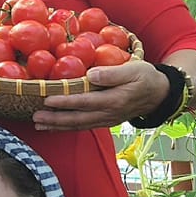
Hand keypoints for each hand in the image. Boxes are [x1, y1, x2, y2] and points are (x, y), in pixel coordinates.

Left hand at [32, 58, 171, 131]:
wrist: (160, 94)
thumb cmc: (146, 77)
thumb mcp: (134, 69)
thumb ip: (113, 73)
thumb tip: (90, 74)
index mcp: (114, 100)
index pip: (85, 102)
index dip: (66, 102)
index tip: (48, 100)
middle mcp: (108, 114)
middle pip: (78, 118)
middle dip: (55, 119)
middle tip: (36, 117)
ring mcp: (107, 120)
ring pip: (79, 125)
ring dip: (58, 126)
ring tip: (39, 124)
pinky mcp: (105, 121)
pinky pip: (84, 125)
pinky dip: (68, 127)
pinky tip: (55, 126)